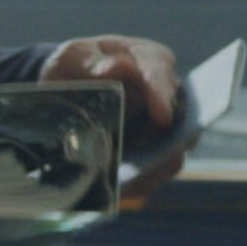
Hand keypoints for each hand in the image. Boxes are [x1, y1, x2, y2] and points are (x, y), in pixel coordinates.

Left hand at [45, 36, 186, 186]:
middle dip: (167, 140)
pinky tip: (122, 187)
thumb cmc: (77, 67)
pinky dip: (139, 182)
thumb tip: (118, 68)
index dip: (162, 97)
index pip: (161, 75)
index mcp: (150, 61)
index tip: (163, 117)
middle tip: (153, 157)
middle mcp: (164, 96)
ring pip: (171, 152)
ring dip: (155, 166)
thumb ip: (92, 63)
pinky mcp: (148, 157)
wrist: (67, 89)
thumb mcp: (74, 57)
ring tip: (134, 178)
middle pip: (179, 120)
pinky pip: (152, 174)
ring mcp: (160, 130)